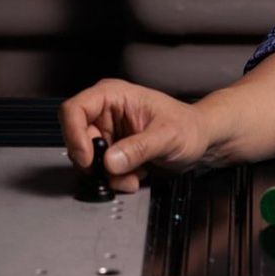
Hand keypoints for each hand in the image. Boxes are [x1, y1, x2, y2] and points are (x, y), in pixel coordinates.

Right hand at [59, 79, 217, 193]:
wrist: (200, 141)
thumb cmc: (188, 127)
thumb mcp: (167, 136)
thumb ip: (138, 148)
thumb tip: (109, 161)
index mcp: (113, 95)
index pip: (74, 110)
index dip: (74, 135)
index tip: (88, 160)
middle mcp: (105, 112)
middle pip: (76, 138)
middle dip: (95, 163)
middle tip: (118, 174)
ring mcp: (107, 133)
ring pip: (87, 159)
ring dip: (108, 175)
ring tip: (134, 176)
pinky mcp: (111, 152)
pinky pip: (100, 171)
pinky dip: (115, 180)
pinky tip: (136, 176)